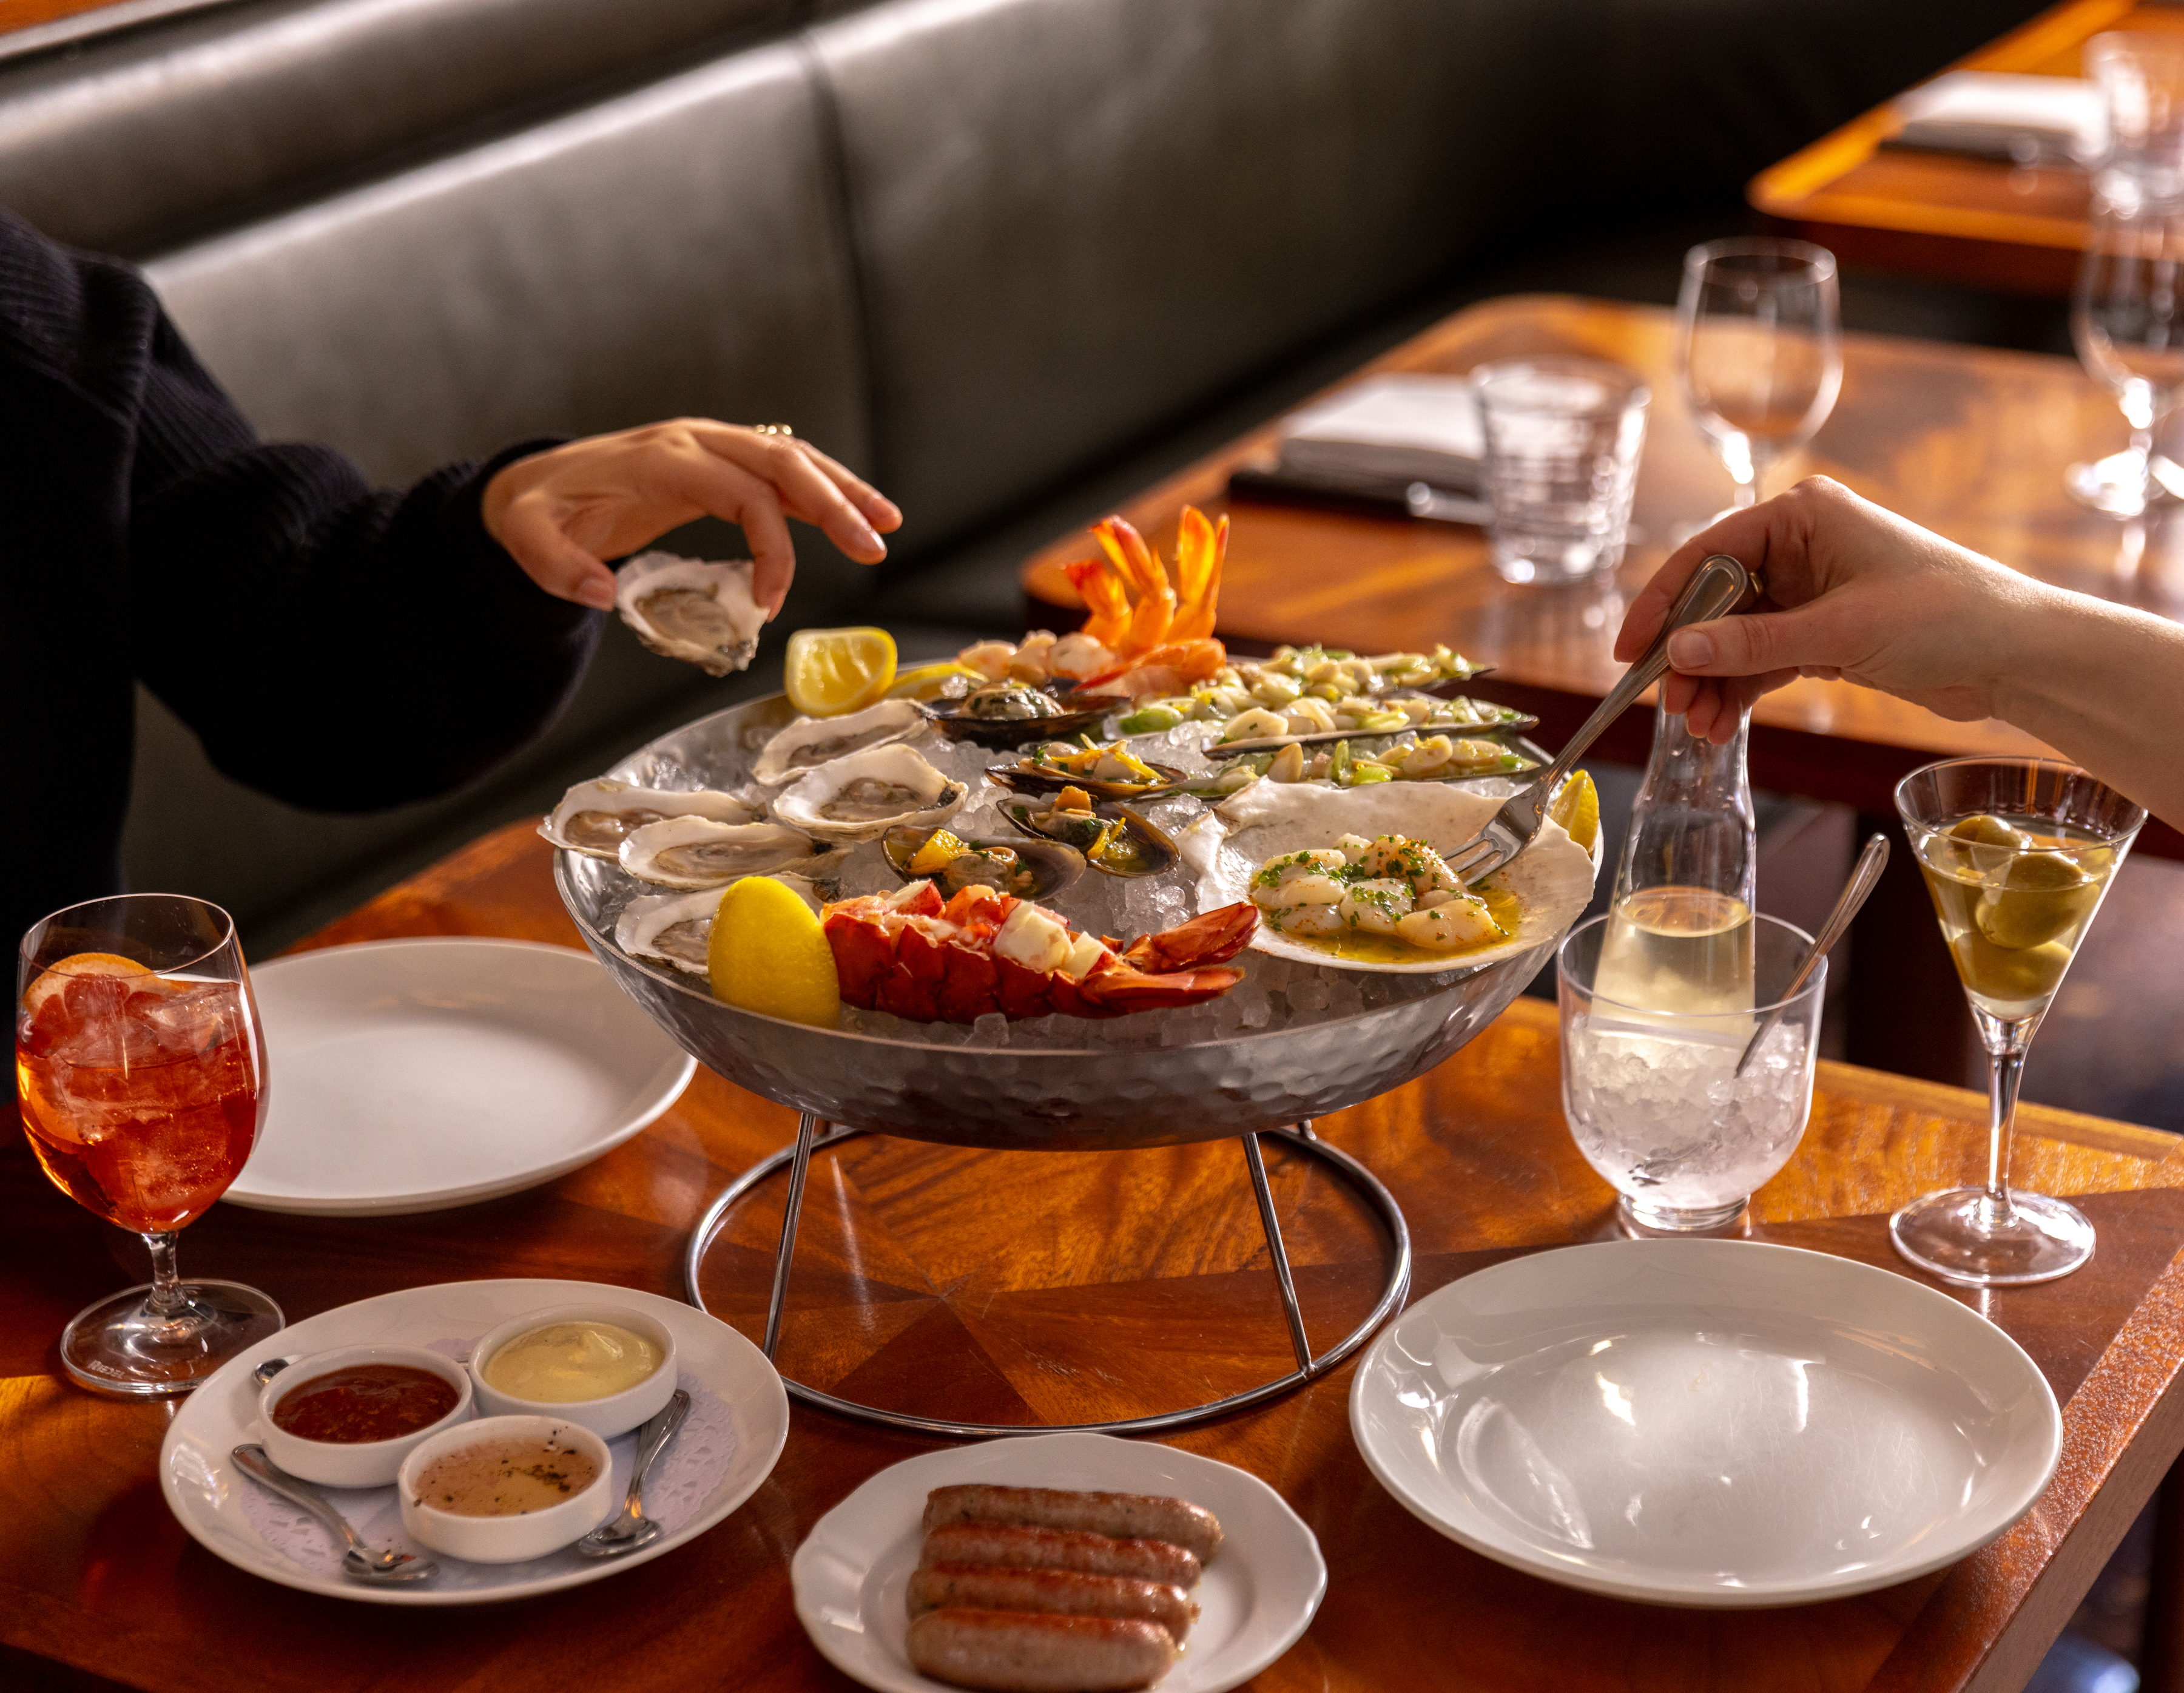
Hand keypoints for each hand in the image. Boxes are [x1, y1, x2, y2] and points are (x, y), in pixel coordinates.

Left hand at [480, 420, 902, 615]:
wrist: (533, 484)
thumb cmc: (536, 512)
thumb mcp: (525, 538)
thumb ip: (555, 566)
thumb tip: (599, 593)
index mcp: (663, 458)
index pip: (743, 493)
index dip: (770, 547)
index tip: (770, 604)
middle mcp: (696, 440)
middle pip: (783, 462)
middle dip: (836, 504)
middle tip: (874, 547)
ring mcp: (710, 445)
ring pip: (792, 458)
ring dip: (842, 490)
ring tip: (887, 524)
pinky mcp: (717, 461)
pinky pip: (780, 469)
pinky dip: (821, 489)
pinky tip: (854, 514)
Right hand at [1612, 476, 2049, 740]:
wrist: (2019, 656)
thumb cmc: (1947, 616)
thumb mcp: (1840, 631)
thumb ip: (1753, 643)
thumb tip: (1679, 651)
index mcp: (1803, 516)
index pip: (1707, 554)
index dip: (1663, 604)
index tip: (1631, 651)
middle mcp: (1802, 546)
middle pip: (1715, 600)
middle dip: (1689, 656)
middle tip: (1669, 704)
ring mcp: (1812, 590)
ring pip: (1734, 636)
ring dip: (1713, 682)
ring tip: (1700, 728)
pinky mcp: (1824, 631)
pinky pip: (1761, 659)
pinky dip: (1741, 691)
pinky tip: (1723, 725)